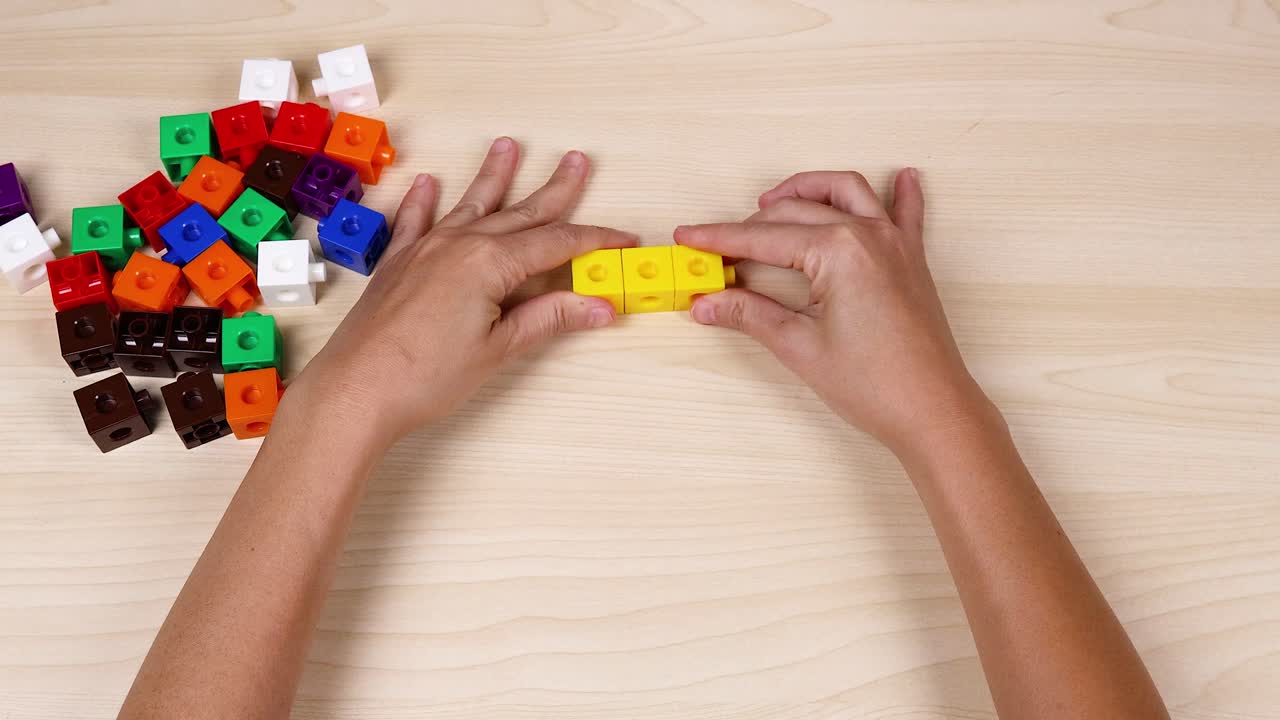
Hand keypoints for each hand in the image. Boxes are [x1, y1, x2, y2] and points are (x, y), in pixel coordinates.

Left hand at [294, 137, 635, 442]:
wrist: (356, 390)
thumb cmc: (424, 376)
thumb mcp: (498, 349)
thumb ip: (548, 319)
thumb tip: (598, 306)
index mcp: (490, 263)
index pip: (557, 244)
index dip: (595, 241)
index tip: (623, 240)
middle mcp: (459, 244)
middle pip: (520, 213)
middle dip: (554, 189)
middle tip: (578, 161)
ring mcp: (424, 249)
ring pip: (470, 204)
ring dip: (494, 177)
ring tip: (509, 146)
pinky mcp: (397, 264)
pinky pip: (415, 221)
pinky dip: (423, 201)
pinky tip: (426, 183)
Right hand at [674, 169, 995, 459]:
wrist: (933, 411)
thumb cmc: (876, 385)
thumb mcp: (800, 347)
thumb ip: (750, 315)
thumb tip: (707, 302)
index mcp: (837, 251)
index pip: (762, 238)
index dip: (718, 239)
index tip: (688, 237)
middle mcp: (868, 235)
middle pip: (796, 211)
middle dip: (751, 224)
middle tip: (717, 246)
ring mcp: (895, 244)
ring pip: (846, 191)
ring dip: (808, 189)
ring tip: (775, 202)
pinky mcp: (912, 261)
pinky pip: (907, 213)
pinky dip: (899, 192)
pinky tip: (900, 176)